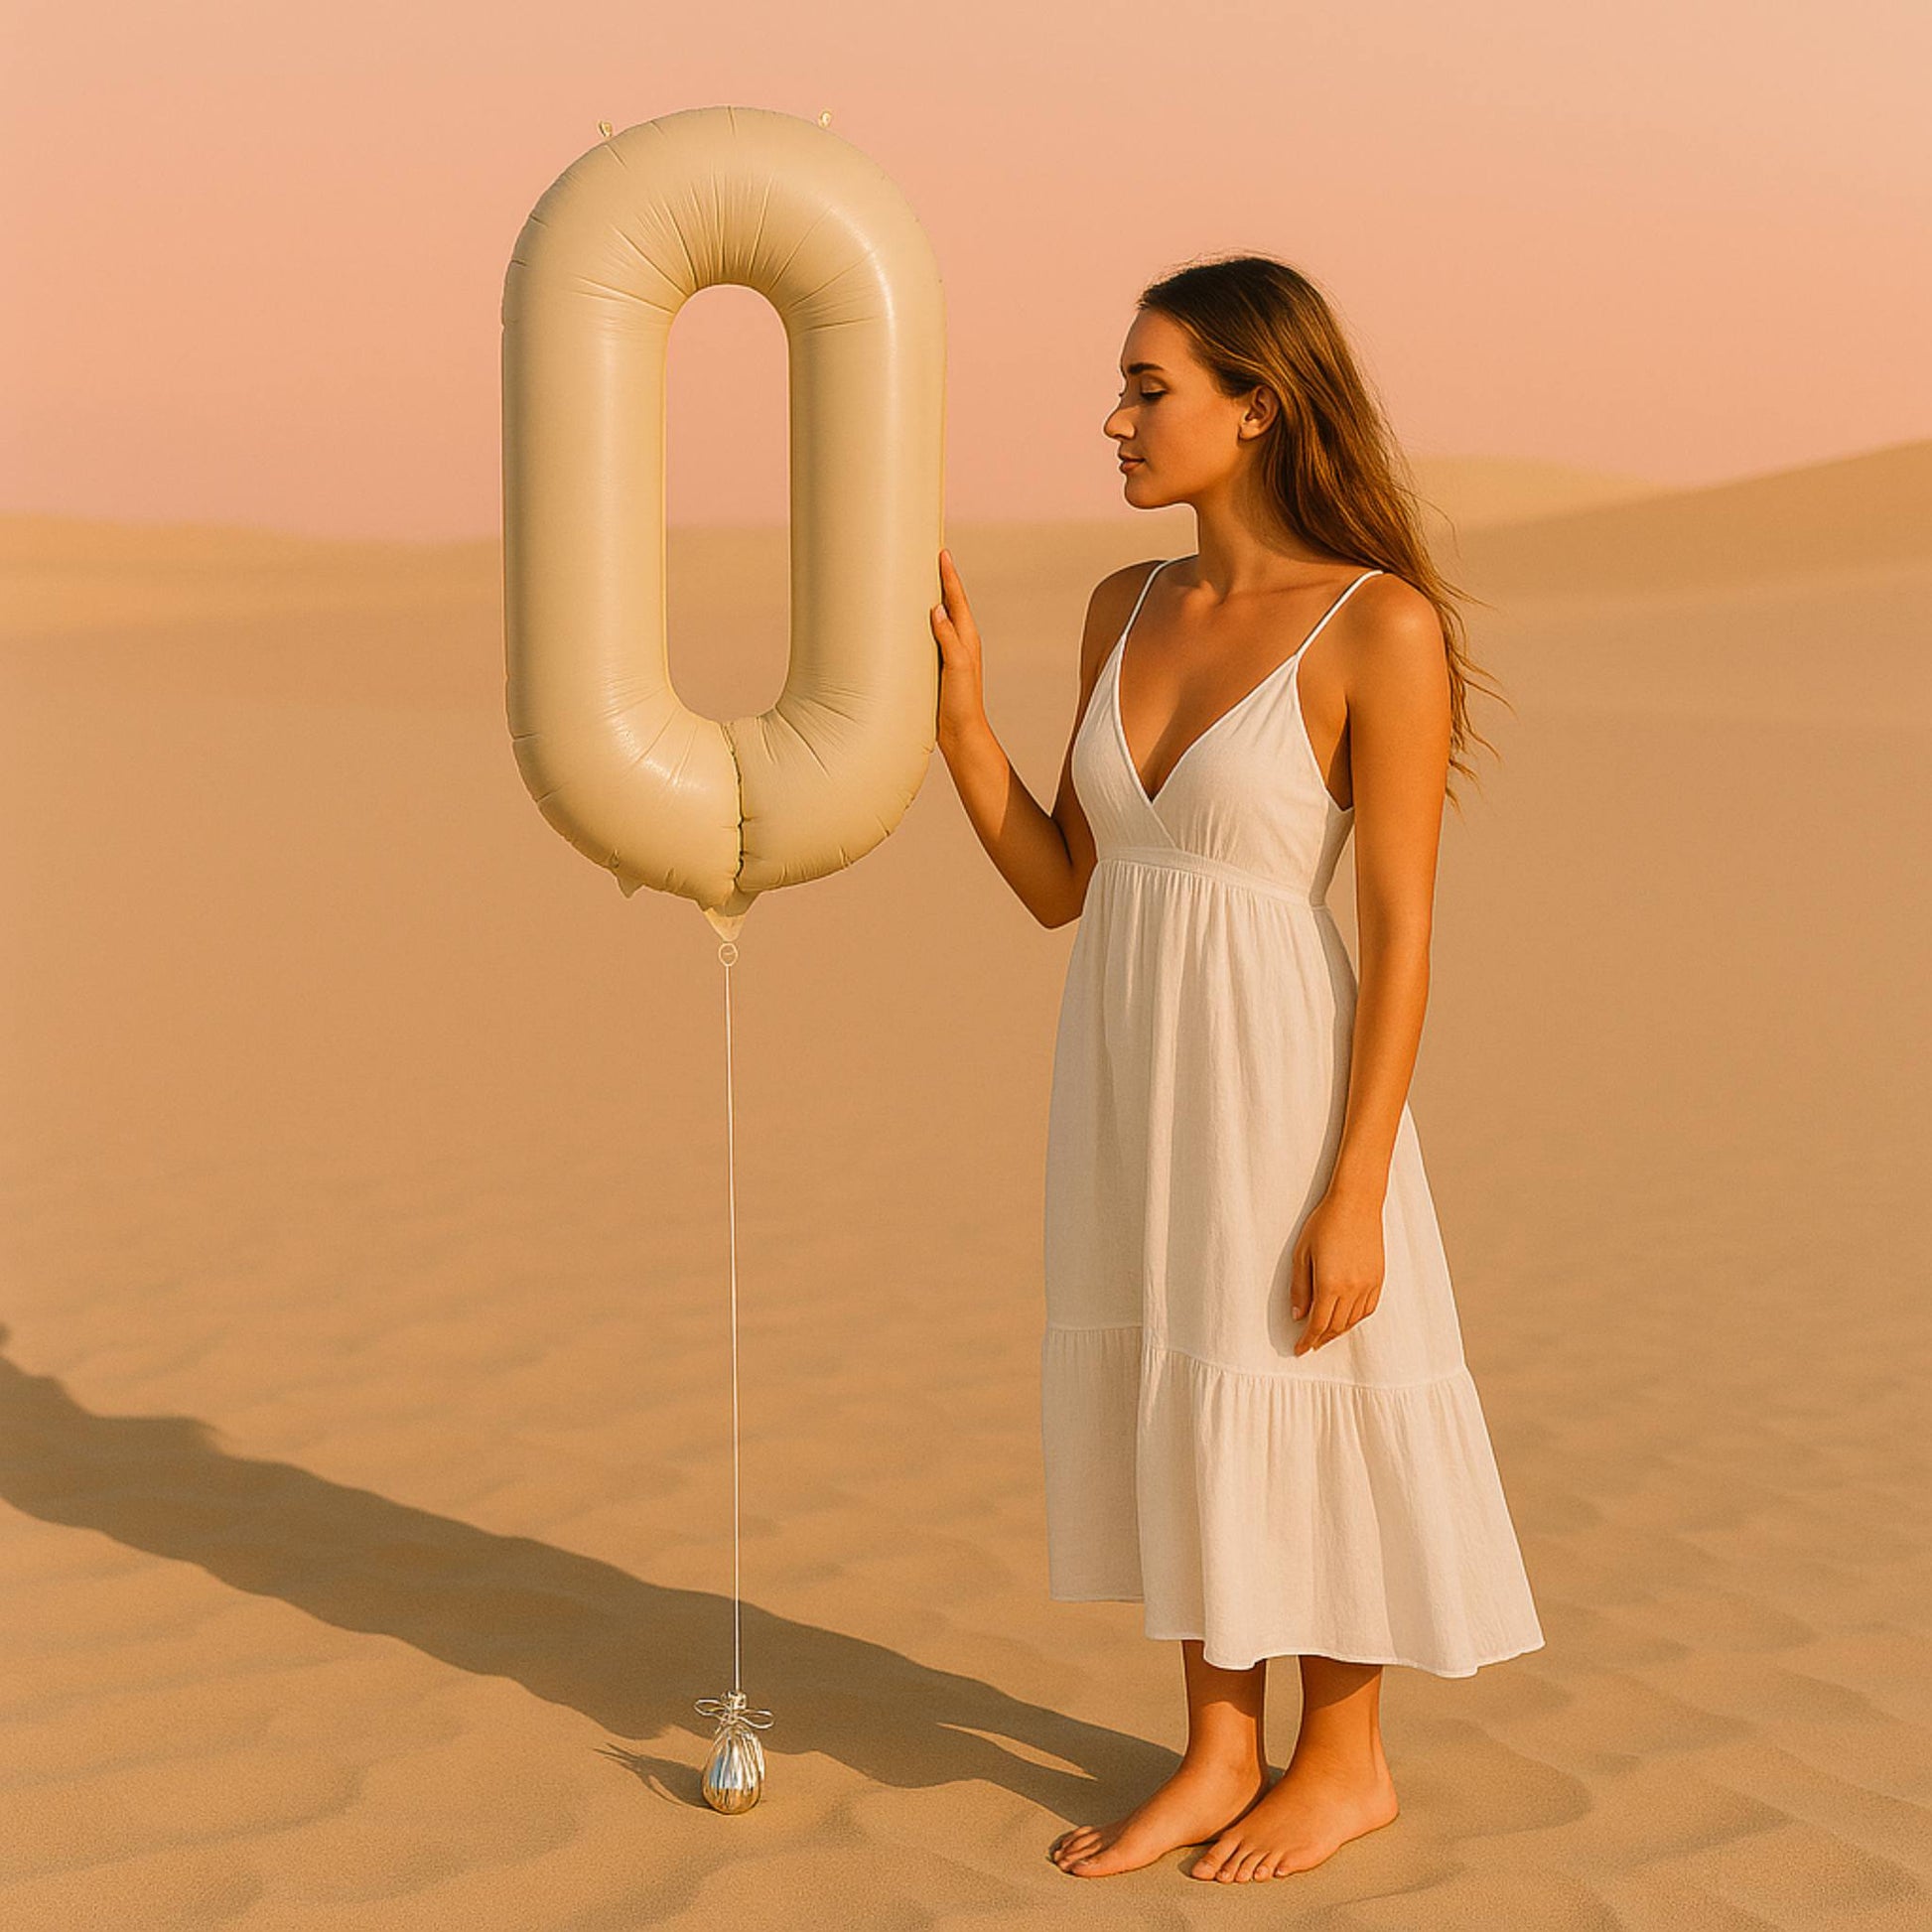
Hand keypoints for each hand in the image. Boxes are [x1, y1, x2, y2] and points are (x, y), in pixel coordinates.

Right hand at [929, 548, 987, 749]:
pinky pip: (927, 637)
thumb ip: (949, 639)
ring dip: (929, 599)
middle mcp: (959, 642)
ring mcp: (948, 654)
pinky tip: (907, 623)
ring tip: (915, 581)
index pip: (956, 599)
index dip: (949, 575)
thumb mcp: (957, 667)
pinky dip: (919, 623)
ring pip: (938, 619)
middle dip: (939, 580)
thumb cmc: (963, 703)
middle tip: (927, 558)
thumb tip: (938, 609)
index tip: (942, 553)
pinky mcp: (936, 667)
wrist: (961, 733)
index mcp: (967, 638)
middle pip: (949, 603)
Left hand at [1290, 1188, 1385, 1353]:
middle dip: (1321, 1338)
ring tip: (1326, 1334)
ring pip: (1353, 1320)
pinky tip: (1347, 1318)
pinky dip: (1356, 1319)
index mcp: (1330, 1284)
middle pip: (1336, 1326)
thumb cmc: (1324, 1223)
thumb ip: (1300, 1288)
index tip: (1300, 1349)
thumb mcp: (1302, 1254)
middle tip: (1310, 1344)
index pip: (1318, 1324)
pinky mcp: (1379, 1278)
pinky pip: (1368, 1309)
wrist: (1356, 1203)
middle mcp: (1352, 1289)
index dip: (1308, 1340)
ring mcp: (1368, 1284)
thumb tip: (1298, 1316)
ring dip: (1338, 1331)